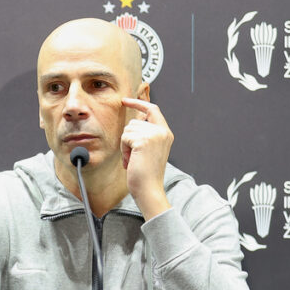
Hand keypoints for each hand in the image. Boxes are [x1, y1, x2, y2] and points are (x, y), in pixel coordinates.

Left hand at [120, 97, 172, 218]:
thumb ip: (144, 134)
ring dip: (125, 145)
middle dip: (128, 138)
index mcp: (165, 133)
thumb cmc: (145, 173)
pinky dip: (124, 150)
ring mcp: (154, 135)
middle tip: (134, 156)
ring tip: (133, 159)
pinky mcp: (144, 140)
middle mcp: (162, 131)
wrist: (149, 189)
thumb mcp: (148, 149)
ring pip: (128, 130)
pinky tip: (130, 161)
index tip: (125, 100)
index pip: (152, 109)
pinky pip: (125, 138)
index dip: (138, 103)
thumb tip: (133, 120)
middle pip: (134, 122)